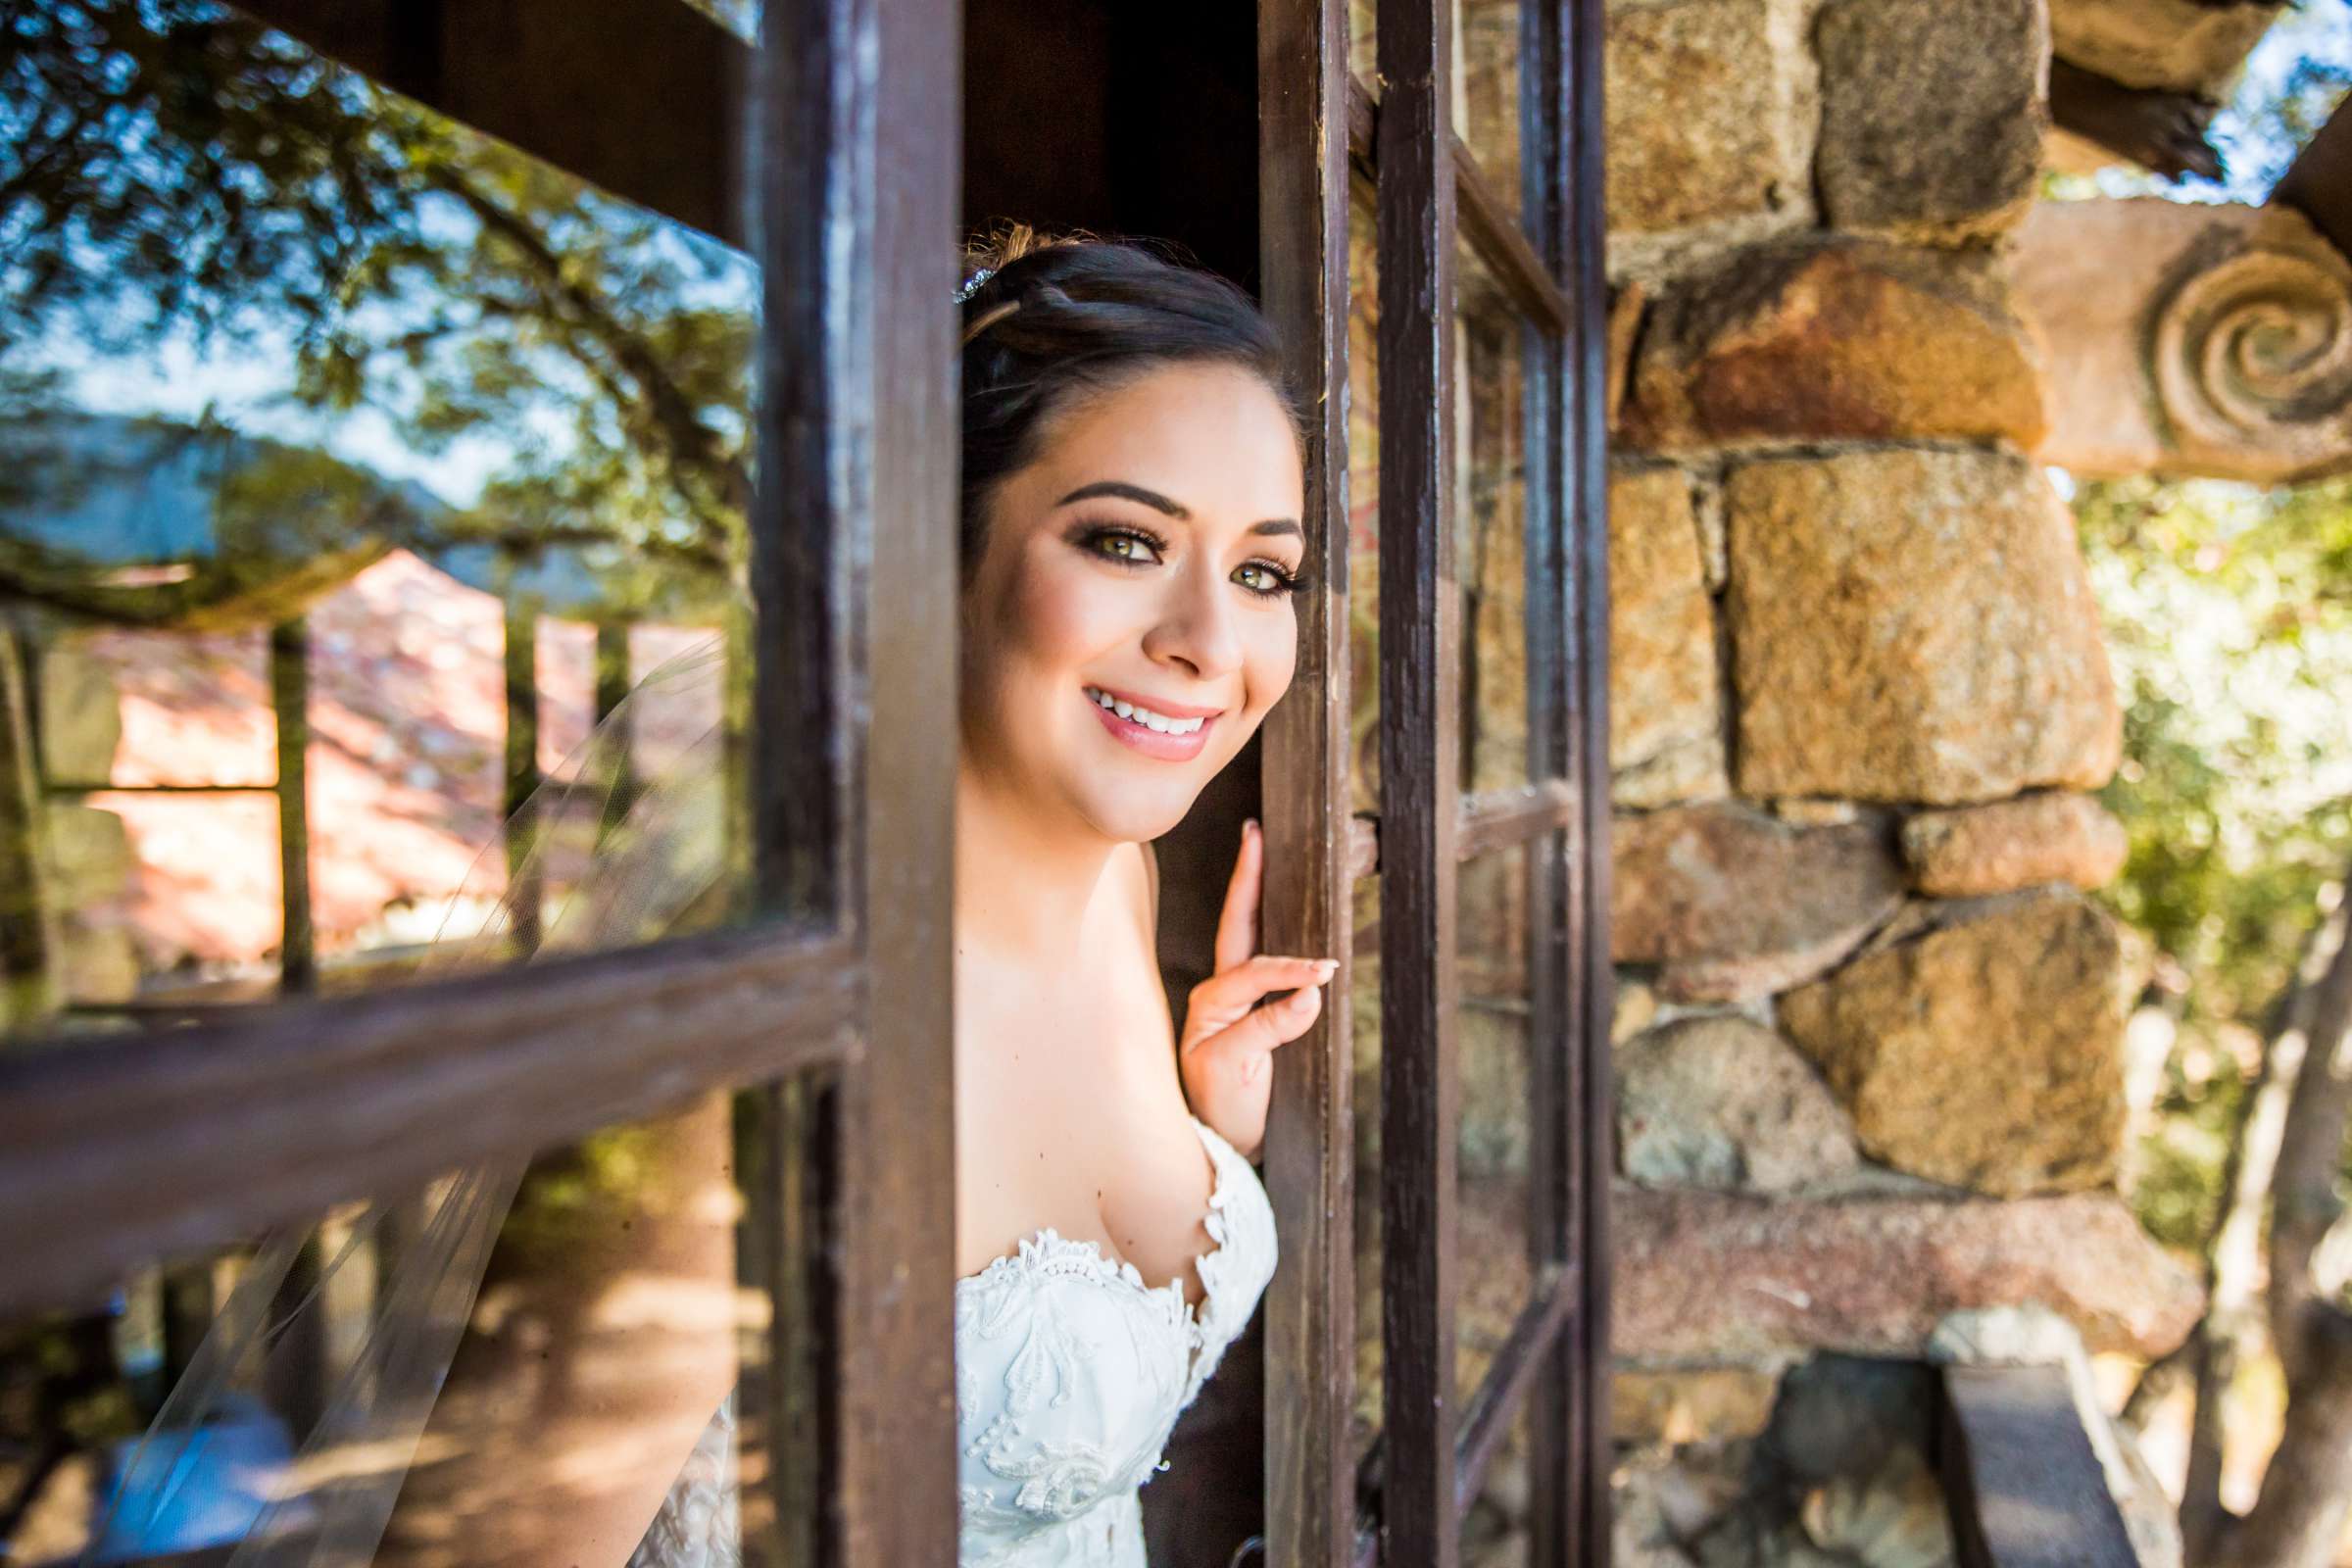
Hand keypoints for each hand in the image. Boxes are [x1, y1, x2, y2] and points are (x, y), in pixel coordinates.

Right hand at [1178, 819, 1335, 1160]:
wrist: (1227, 1147)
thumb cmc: (1249, 1093)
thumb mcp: (1273, 1047)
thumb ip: (1287, 1012)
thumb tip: (1314, 988)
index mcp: (1228, 989)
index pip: (1239, 923)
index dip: (1248, 879)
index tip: (1257, 834)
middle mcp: (1213, 998)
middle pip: (1231, 930)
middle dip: (1245, 881)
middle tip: (1256, 836)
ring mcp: (1210, 1025)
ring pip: (1247, 977)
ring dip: (1289, 968)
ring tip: (1325, 968)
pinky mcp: (1218, 1057)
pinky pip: (1256, 1028)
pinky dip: (1284, 1014)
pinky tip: (1311, 1000)